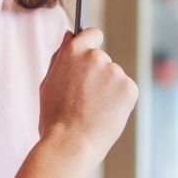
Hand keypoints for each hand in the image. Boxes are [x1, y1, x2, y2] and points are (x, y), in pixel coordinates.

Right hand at [38, 29, 137, 163]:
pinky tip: (105, 115)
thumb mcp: (48, 82)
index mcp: (73, 51)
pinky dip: (120, 102)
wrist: (70, 144)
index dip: (91, 45)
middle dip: (97, 76)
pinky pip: (126, 91)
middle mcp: (95, 56)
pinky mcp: (129, 87)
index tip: (90, 58)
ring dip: (108, 90)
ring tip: (93, 111)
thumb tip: (70, 35)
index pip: (92, 34)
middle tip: (84, 100)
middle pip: (102, 60)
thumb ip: (61, 57)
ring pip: (114, 78)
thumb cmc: (54, 117)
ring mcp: (114, 71)